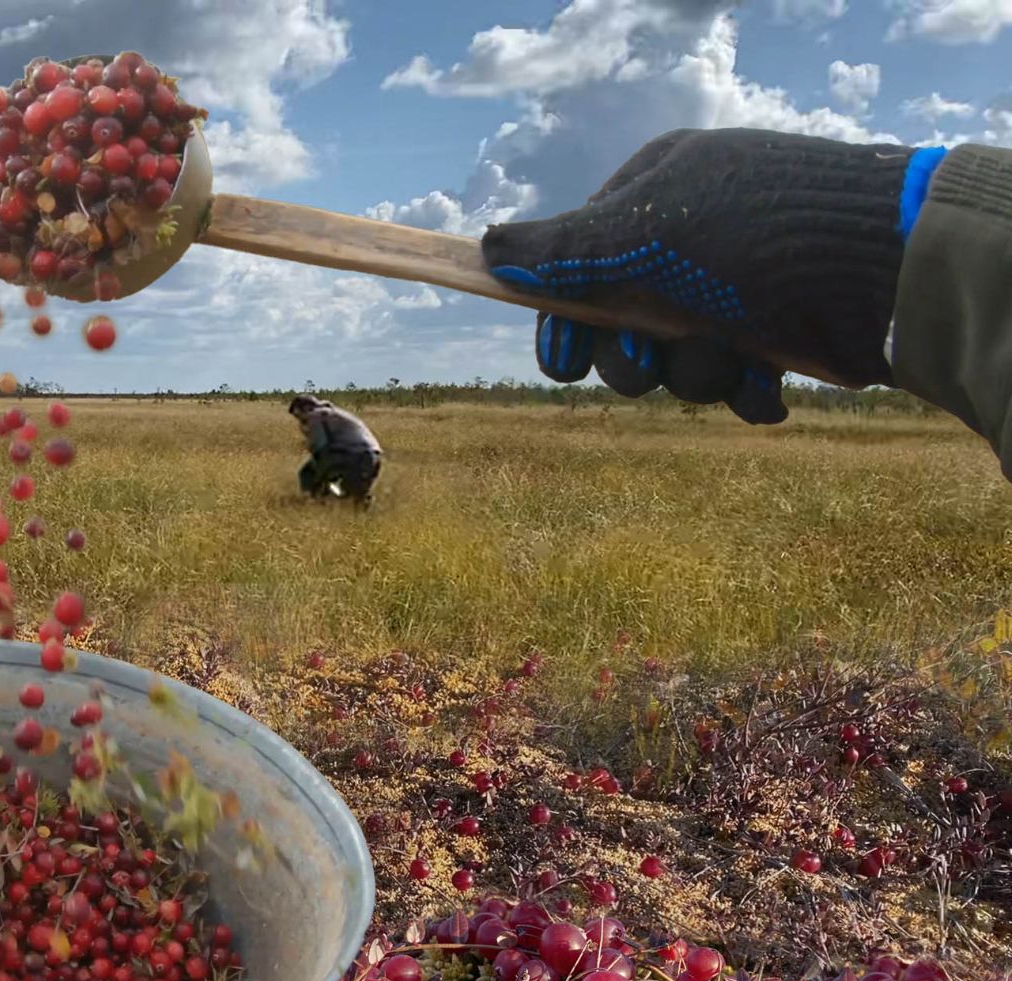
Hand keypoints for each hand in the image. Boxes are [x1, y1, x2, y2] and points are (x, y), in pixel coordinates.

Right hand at [480, 128, 927, 422]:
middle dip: (640, 356)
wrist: (890, 269)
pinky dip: (747, 392)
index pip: (580, 261)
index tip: (562, 365)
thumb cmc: (758, 238)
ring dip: (701, 375)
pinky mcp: (788, 328)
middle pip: (626, 320)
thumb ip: (562, 249)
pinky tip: (768, 390)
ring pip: (683, 357)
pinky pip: (740, 377)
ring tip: (737, 363)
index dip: (564, 320)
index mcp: (658, 191)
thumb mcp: (644, 235)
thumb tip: (487, 247)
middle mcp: (697, 234)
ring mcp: (744, 283)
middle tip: (655, 360)